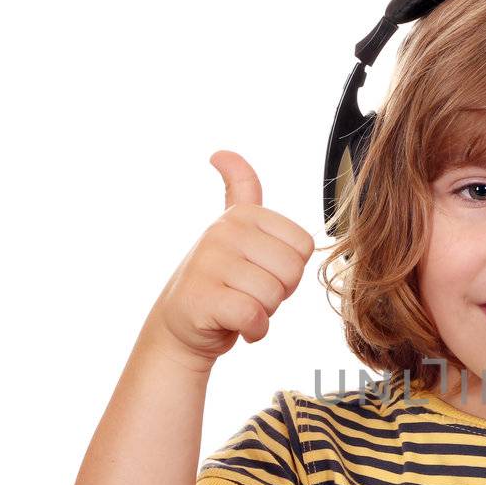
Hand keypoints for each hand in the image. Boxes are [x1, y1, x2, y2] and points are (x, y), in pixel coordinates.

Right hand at [141, 150, 314, 371]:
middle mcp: (222, 231)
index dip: (289, 270)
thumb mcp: (235, 231)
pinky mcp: (202, 297)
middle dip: (278, 293)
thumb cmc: (220, 282)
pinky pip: (254, 317)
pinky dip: (253, 331)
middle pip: (292, 271)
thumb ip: (241, 191)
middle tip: (249, 293)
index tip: (261, 271)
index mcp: (242, 215)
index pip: (303, 247)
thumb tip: (222, 153)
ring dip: (264, 313)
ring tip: (237, 306)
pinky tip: (234, 326)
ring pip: (272, 295)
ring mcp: (209, 262)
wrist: (182, 326)